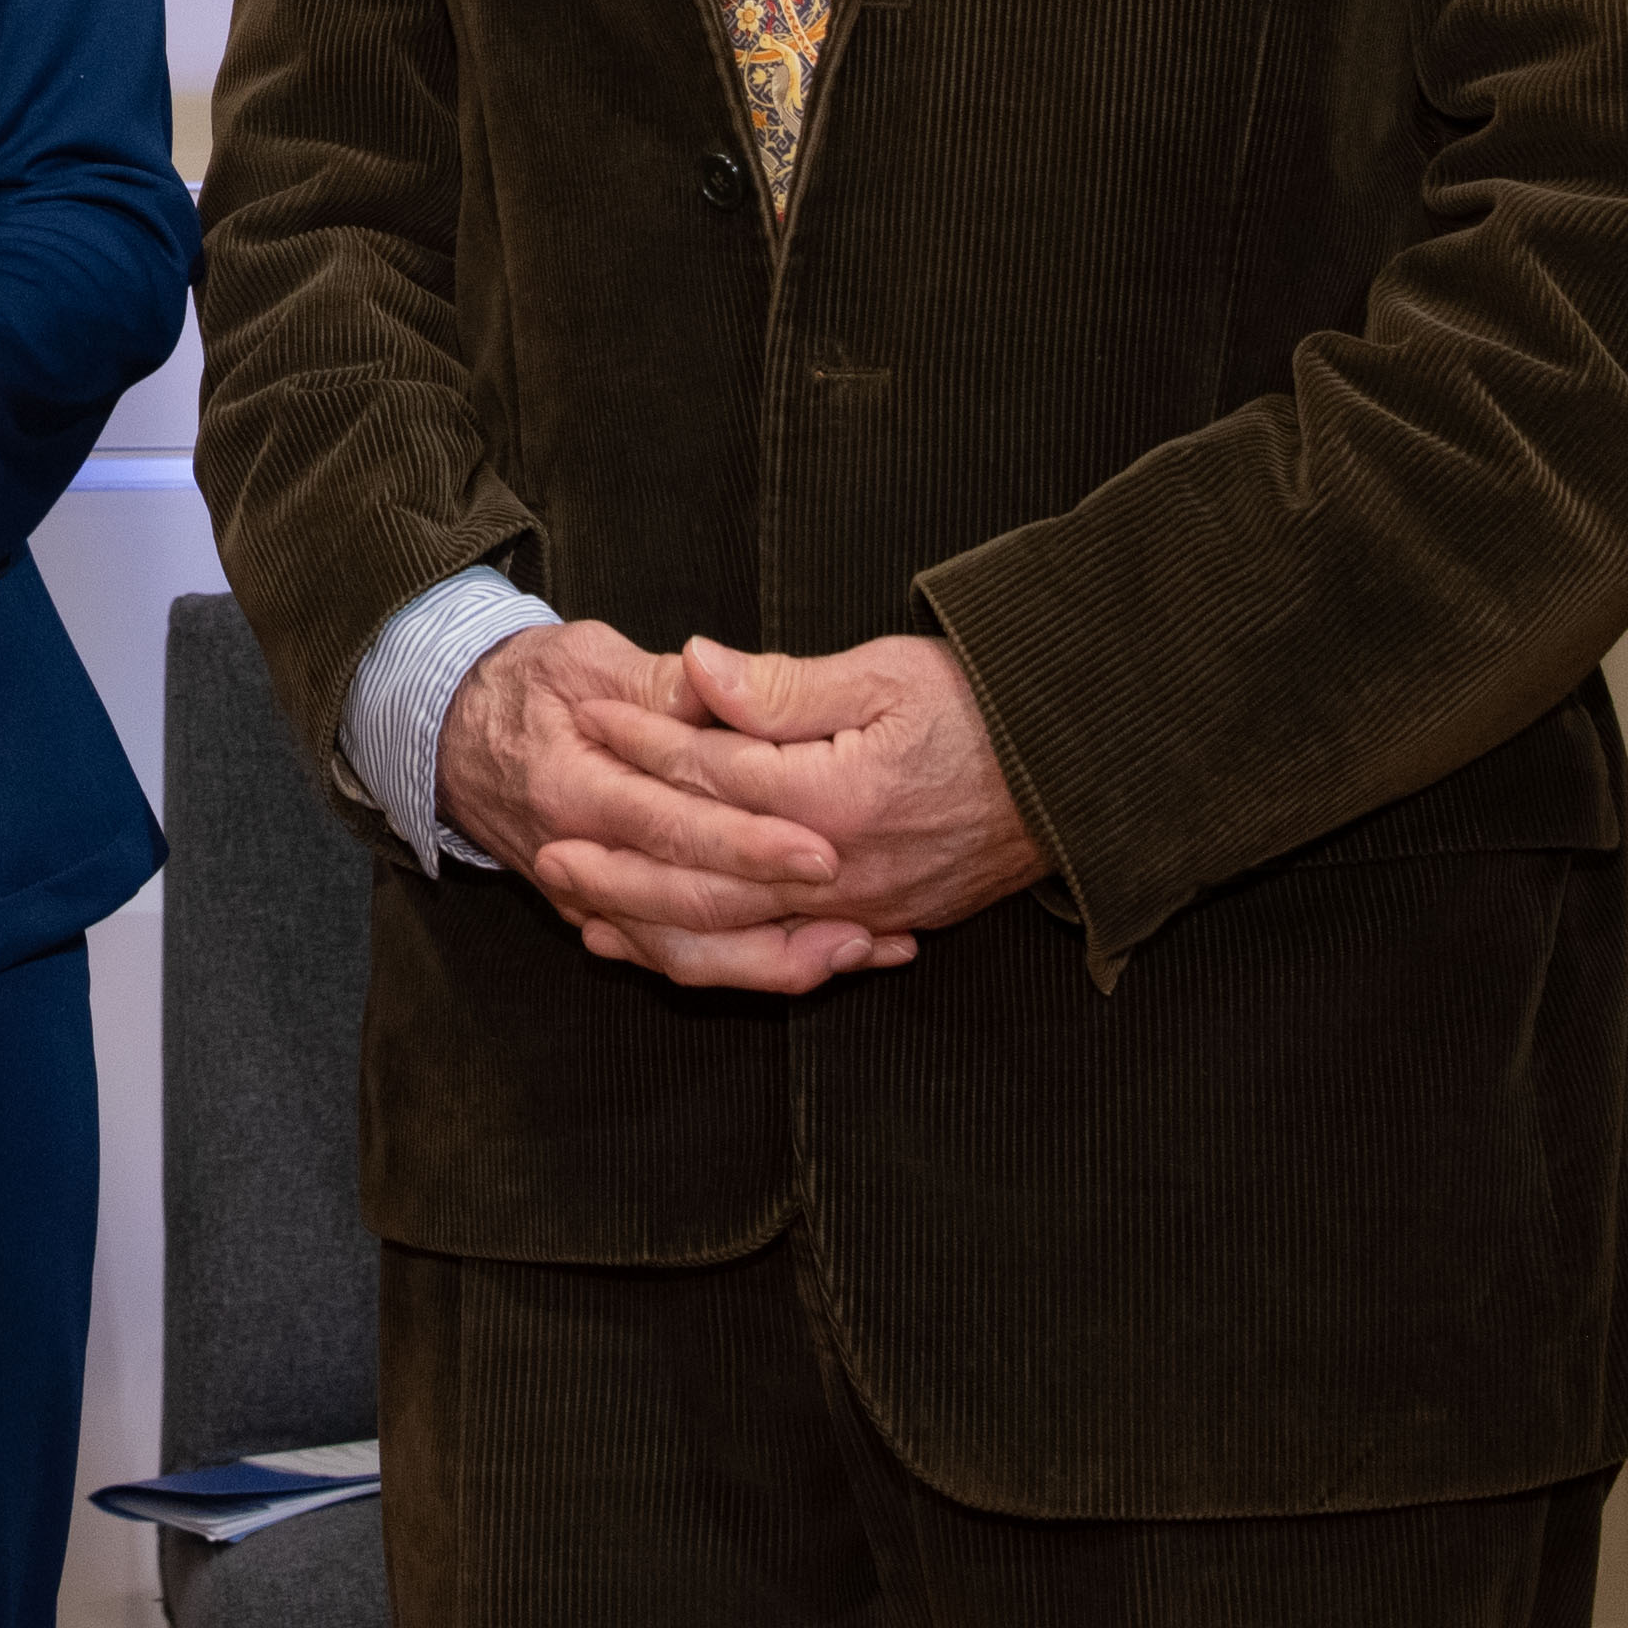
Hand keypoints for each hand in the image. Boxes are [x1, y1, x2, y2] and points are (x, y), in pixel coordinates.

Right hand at [434, 619, 868, 989]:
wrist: (448, 733)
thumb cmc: (527, 685)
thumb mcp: (587, 659)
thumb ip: (661, 685)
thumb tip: (723, 683)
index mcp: (572, 786)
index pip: (667, 826)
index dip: (747, 842)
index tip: (823, 846)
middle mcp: (575, 857)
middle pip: (683, 908)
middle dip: (779, 914)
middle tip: (864, 913)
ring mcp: (586, 900)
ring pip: (681, 956)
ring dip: (772, 963)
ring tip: (856, 949)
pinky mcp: (603, 916)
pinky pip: (675, 961)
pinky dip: (744, 968)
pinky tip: (814, 961)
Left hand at [542, 633, 1051, 990]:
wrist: (1080, 776)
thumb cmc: (984, 709)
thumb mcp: (886, 674)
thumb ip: (782, 688)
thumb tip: (696, 669)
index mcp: (836, 798)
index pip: (713, 774)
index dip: (644, 742)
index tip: (587, 716)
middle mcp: (842, 871)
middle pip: (704, 878)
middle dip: (620, 863)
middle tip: (546, 847)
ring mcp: (860, 909)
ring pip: (733, 935)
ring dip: (652, 924)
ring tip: (582, 909)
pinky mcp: (877, 925)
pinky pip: (777, 958)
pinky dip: (715, 957)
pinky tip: (664, 945)